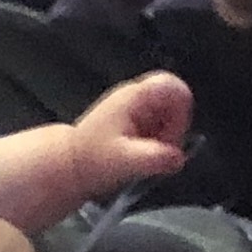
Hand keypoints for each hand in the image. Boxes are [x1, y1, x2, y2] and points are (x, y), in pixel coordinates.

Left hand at [64, 70, 192, 199]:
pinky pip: (160, 124)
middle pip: (175, 101)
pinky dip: (159, 139)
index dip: (181, 112)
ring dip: (167, 135)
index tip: (172, 137)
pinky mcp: (136, 119)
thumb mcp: (124, 161)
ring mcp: (137, 106)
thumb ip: (152, 158)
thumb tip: (178, 158)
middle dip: (175, 127)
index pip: (173, 87)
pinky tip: (143, 154)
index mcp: (135, 97)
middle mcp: (137, 96)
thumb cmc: (91, 159)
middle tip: (162, 150)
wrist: (70, 164)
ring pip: (169, 113)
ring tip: (149, 154)